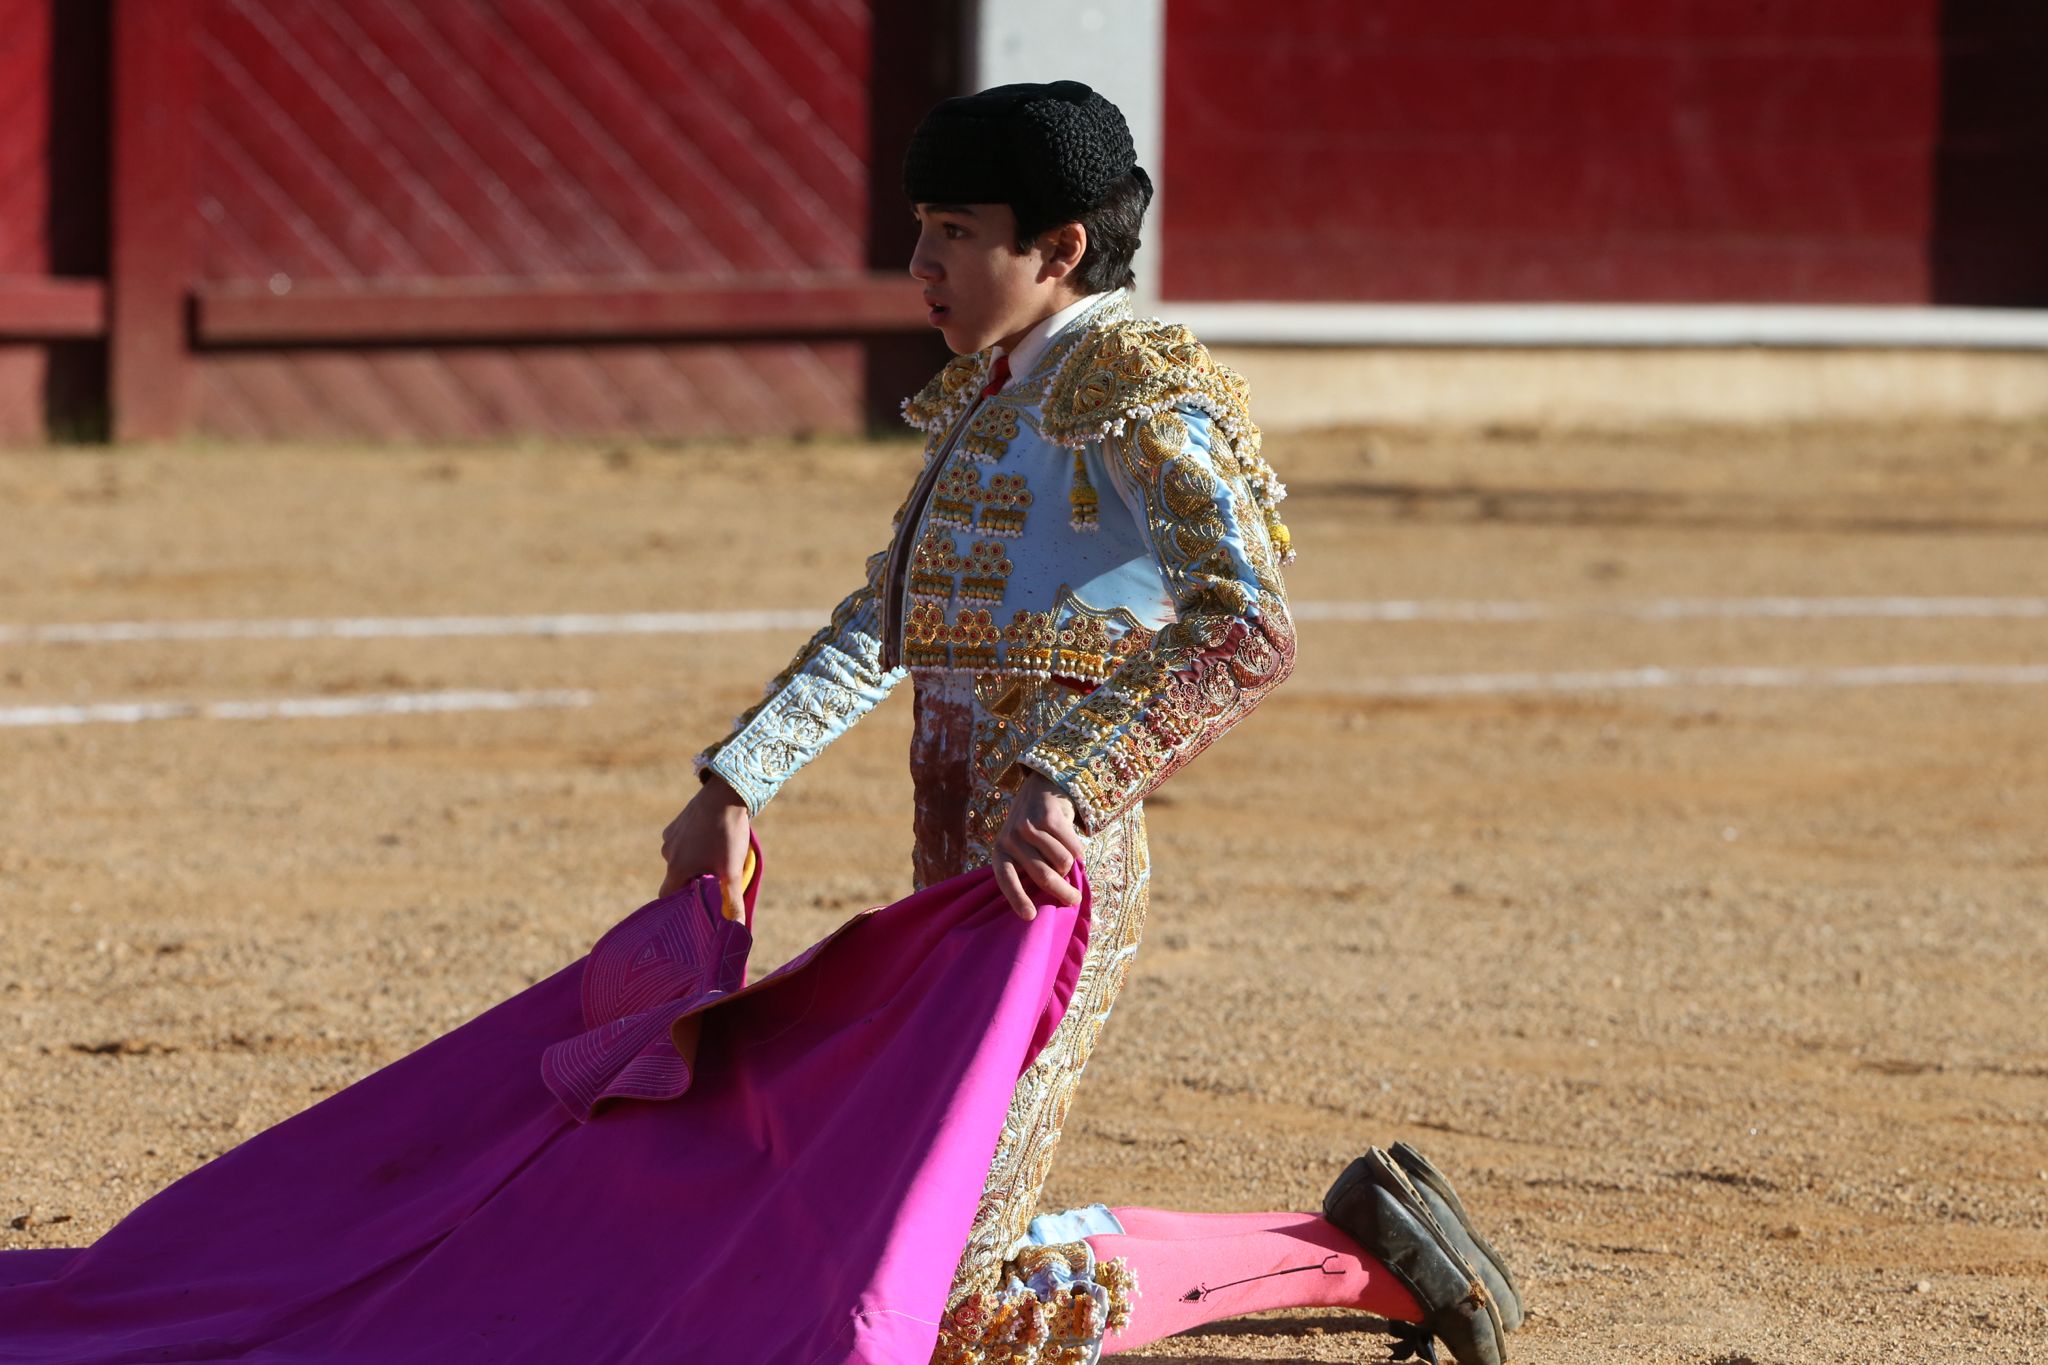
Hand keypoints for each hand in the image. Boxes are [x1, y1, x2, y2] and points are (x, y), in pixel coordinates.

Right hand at [660, 775, 750, 899]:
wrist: (726, 794)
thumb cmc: (727, 834)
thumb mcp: (732, 871)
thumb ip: (731, 901)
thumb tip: (736, 928)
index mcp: (677, 869)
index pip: (668, 897)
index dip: (679, 906)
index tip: (694, 907)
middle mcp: (668, 853)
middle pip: (676, 878)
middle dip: (692, 882)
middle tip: (713, 881)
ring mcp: (671, 836)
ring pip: (680, 859)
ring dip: (694, 862)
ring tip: (716, 857)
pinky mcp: (677, 823)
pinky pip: (682, 842)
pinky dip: (694, 845)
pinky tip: (711, 839)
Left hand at [993, 773, 1085, 920]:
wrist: (1041, 788)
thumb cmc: (1034, 829)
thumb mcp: (1023, 848)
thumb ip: (1032, 868)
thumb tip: (1056, 897)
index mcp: (1000, 852)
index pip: (1006, 880)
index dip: (1017, 899)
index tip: (1030, 916)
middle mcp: (1010, 839)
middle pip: (1043, 876)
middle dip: (1063, 892)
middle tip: (1075, 899)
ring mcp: (1028, 827)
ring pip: (1062, 862)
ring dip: (1071, 866)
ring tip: (1068, 859)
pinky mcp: (1047, 818)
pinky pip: (1072, 847)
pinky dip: (1078, 851)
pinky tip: (1073, 844)